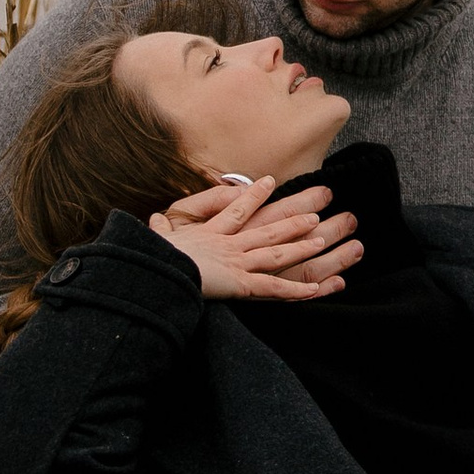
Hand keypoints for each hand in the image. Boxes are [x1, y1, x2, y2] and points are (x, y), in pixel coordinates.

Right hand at [149, 179, 362, 302]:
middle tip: (315, 209)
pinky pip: (272, 288)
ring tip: (322, 239)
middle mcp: (228, 245)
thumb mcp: (154, 239)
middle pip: (267, 229)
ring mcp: (236, 263)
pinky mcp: (239, 284)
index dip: (253, 196)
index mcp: (208, 235)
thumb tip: (154, 220)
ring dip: (300, 247)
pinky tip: (315, 290)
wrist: (152, 269)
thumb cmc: (151, 256)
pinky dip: (294, 291)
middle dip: (291, 220)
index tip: (270, 181)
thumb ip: (159, 230)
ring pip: (276, 253)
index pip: (236, 210)